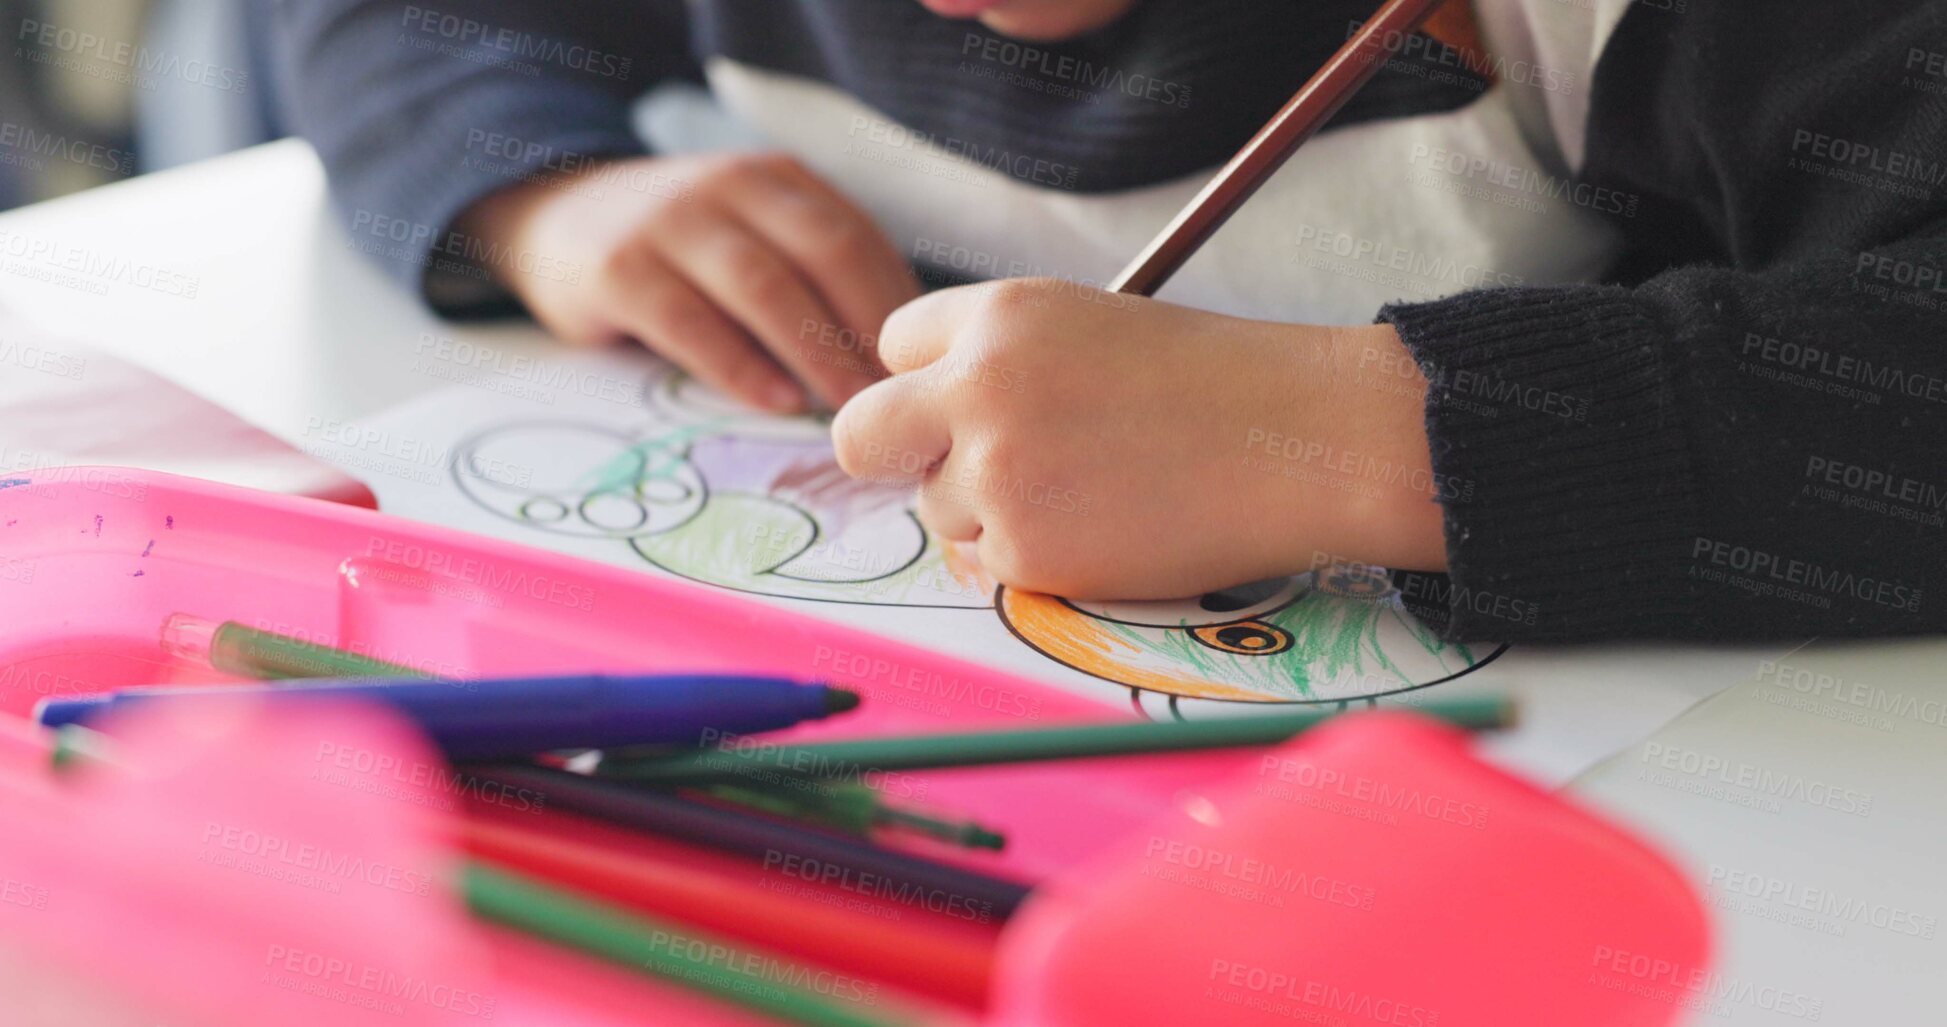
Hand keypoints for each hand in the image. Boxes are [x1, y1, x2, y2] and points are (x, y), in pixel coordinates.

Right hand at [456, 153, 919, 411]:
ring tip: (851, 408)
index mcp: (777, 179)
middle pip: (823, 253)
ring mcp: (670, 222)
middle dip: (868, 331)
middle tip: (899, 398)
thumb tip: (901, 358)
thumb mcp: (752, 233)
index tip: (927, 370)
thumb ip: (813, 273)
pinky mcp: (618, 269)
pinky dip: (739, 367)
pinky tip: (776, 402)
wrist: (555, 216)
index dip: (897, 306)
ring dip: (816, 354)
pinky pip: (690, 323)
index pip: (857, 237)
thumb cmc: (680, 248)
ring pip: (763, 287)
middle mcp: (728, 186)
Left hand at [830, 280, 1447, 598]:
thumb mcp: (1087, 326)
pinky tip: (1102, 528)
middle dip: (890, 453)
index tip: (965, 401)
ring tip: (1086, 489)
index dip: (930, 379)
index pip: (895, 345)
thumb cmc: (1212, 383)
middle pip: (861, 434)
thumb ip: (997, 361)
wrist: (1300, 442)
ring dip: (988, 508)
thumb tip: (924, 421)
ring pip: (935, 507)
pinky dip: (1031, 556)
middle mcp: (978, 386)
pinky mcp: (1025, 549)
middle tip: (949, 467)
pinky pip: (985, 563)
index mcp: (997, 314)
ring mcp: (995, 473)